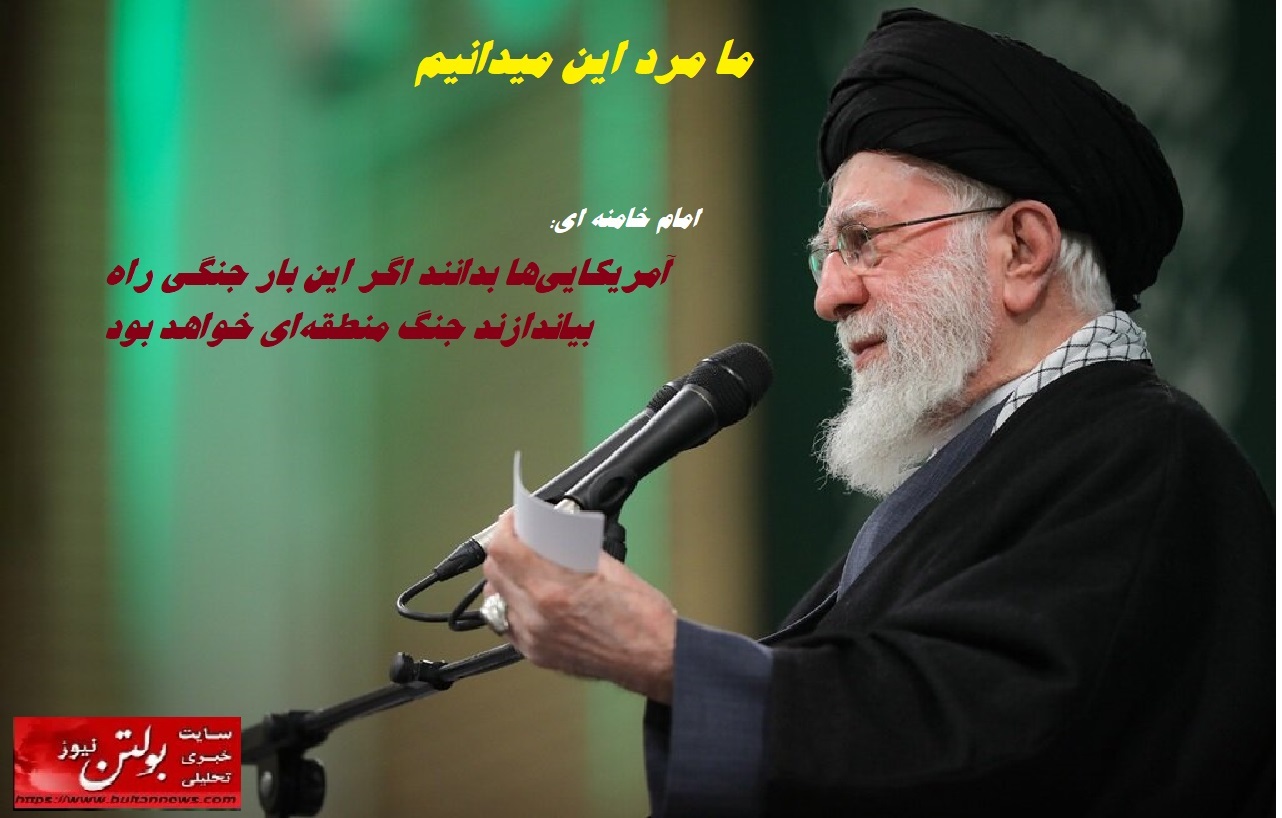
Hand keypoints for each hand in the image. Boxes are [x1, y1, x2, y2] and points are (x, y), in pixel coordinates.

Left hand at [481, 510, 676, 703]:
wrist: (656, 660)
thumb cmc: (643, 618)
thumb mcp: (610, 568)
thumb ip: (572, 551)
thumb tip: (553, 536)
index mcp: (554, 590)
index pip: (504, 549)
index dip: (505, 527)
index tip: (515, 520)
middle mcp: (536, 617)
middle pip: (494, 573)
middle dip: (504, 549)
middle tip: (522, 539)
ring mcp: (534, 640)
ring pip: (494, 600)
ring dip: (505, 579)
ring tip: (523, 568)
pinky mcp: (537, 655)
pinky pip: (508, 624)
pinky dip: (513, 605)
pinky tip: (531, 597)